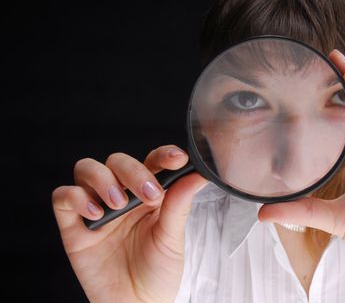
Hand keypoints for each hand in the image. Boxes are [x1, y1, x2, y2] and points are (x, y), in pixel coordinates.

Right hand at [52, 145, 206, 302]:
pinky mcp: (74, 226)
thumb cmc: (158, 272)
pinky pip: (63, 197)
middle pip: (118, 161)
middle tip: (148, 194)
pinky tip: (95, 213)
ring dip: (102, 179)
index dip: (163, 155)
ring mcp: (97, 208)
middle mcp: (123, 196)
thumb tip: (198, 174)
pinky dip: (76, 197)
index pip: (153, 162)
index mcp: (150, 194)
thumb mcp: (172, 238)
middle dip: (132, 171)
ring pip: (87, 169)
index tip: (176, 158)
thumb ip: (179, 205)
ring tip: (117, 204)